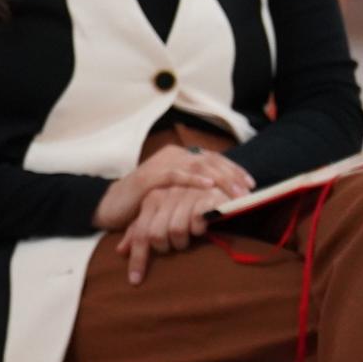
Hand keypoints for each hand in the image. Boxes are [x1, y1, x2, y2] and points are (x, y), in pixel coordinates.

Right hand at [93, 143, 252, 230]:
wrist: (112, 206)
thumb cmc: (146, 202)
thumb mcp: (175, 194)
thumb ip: (194, 190)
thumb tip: (225, 196)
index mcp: (179, 157)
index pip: (213, 159)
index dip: (234, 170)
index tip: (251, 185)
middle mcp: (171, 156)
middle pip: (209, 160)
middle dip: (232, 176)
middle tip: (248, 191)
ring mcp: (159, 164)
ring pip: (197, 164)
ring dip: (220, 178)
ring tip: (234, 191)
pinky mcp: (147, 178)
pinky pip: (174, 174)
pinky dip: (192, 178)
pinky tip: (208, 184)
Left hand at [116, 184, 226, 283]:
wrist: (221, 185)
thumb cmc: (188, 204)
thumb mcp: (161, 214)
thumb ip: (139, 230)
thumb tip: (120, 251)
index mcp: (151, 200)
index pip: (139, 234)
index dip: (137, 259)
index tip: (135, 281)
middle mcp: (165, 195)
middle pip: (156, 236)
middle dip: (166, 247)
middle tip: (176, 244)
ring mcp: (185, 195)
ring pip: (175, 231)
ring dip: (183, 240)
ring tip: (190, 234)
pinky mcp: (206, 198)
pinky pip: (196, 223)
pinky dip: (198, 229)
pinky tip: (202, 225)